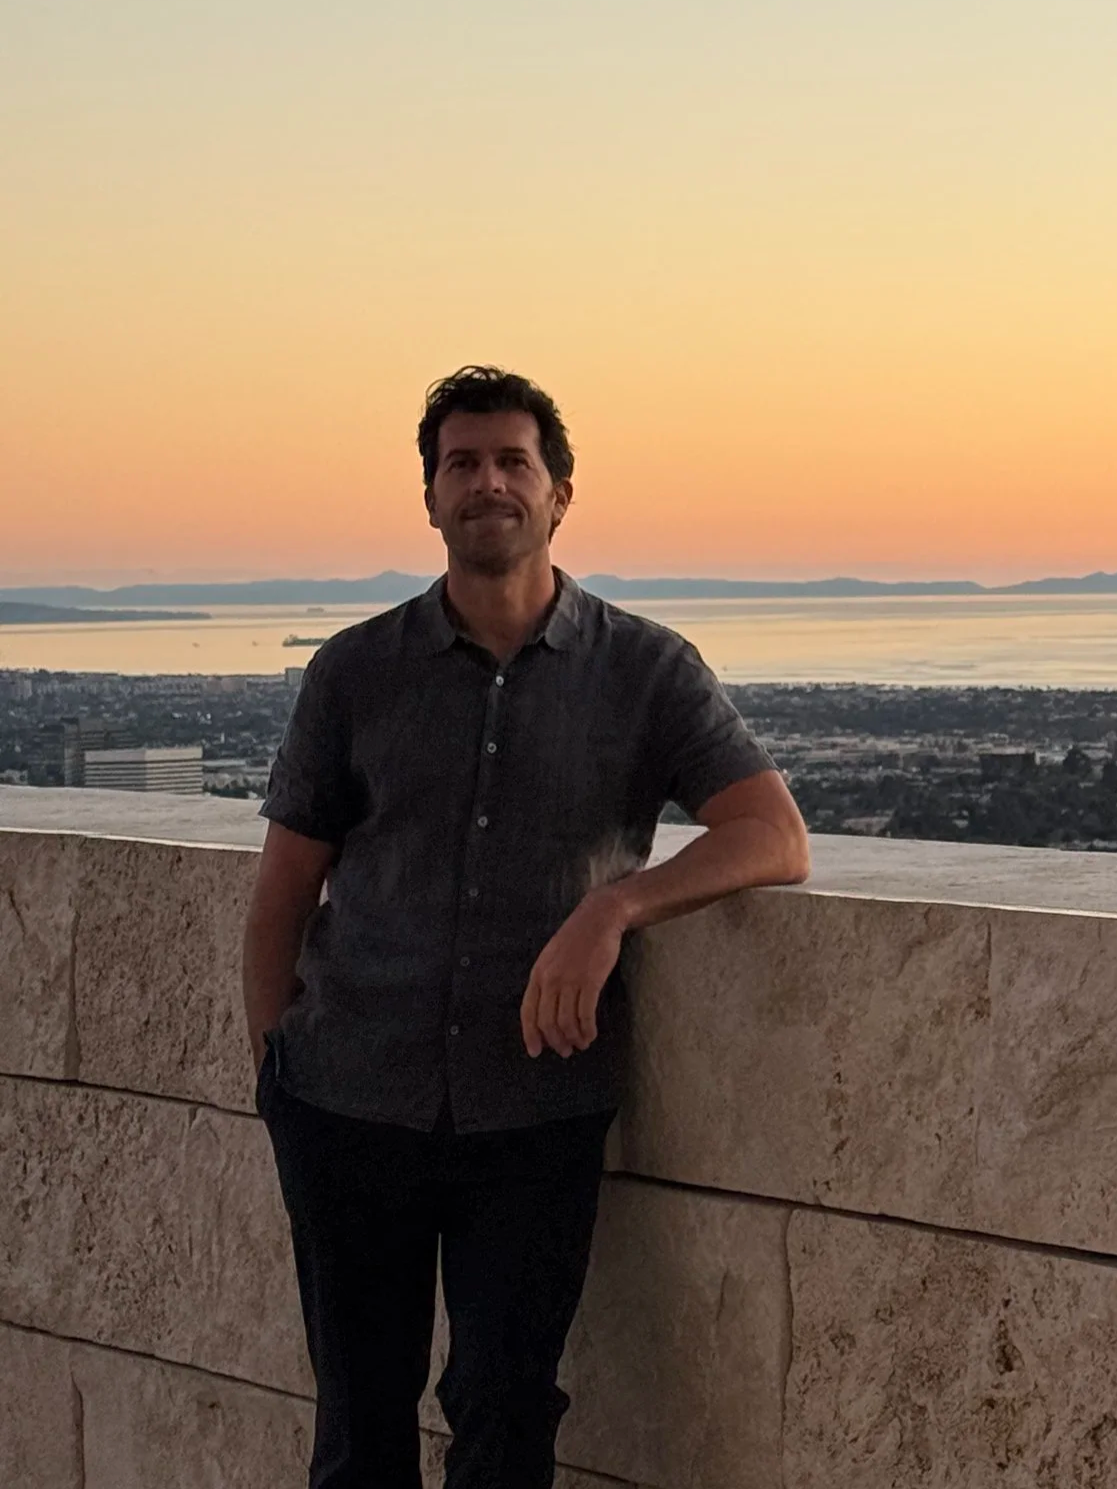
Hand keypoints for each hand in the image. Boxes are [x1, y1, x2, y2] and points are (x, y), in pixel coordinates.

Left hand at [521, 889, 627, 1057]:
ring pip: (567, 1021)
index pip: (528, 1012)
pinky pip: (586, 1014)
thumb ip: (546, 981)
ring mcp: (570, 980)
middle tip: (566, 1051)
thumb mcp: (551, 958)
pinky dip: (588, 1029)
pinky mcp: (590, 980)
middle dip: (556, 1041)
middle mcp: (551, 979)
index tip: (535, 1052)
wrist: (598, 918)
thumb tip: (546, 1011)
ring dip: (574, 1038)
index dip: (530, 1035)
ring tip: (582, 1043)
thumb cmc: (576, 939)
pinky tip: (592, 1034)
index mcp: (538, 974)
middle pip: (548, 1021)